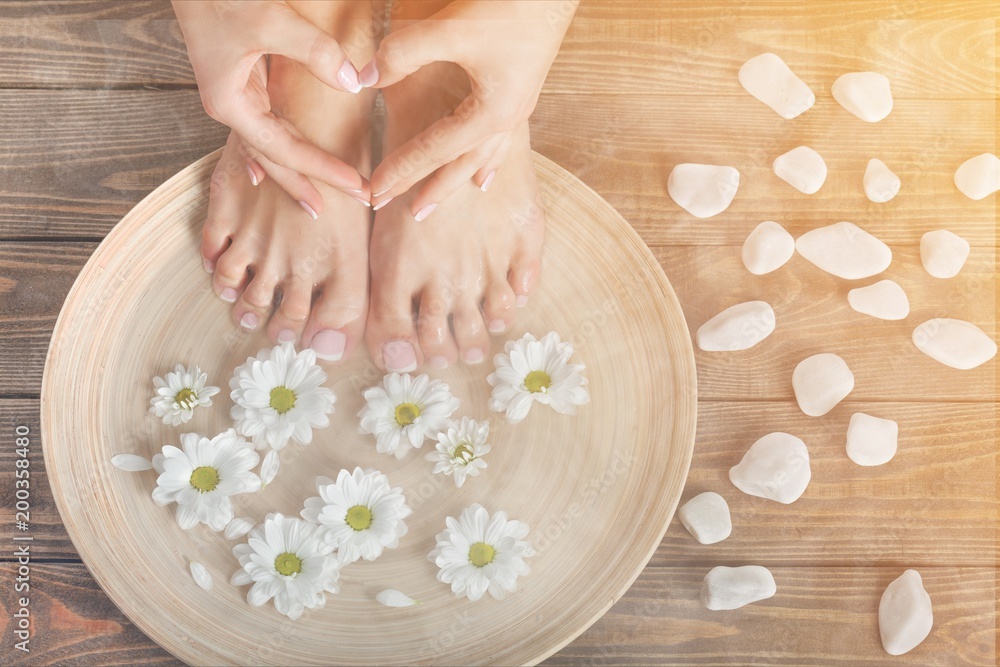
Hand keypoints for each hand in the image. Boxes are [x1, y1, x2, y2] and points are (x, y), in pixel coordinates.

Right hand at [172, 0, 368, 213]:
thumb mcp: (271, 20)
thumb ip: (315, 52)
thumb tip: (352, 82)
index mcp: (230, 104)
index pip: (285, 151)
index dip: (322, 169)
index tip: (356, 184)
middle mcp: (230, 108)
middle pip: (275, 159)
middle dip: (312, 183)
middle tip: (355, 200)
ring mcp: (235, 96)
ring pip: (271, 145)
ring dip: (299, 169)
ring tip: (323, 196)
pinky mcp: (244, 81)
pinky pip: (269, 124)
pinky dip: (283, 146)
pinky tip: (279, 169)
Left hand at [359, 0, 577, 218]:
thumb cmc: (510, 5)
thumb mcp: (451, 28)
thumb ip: (404, 53)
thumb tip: (368, 77)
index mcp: (490, 114)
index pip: (434, 150)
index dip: (402, 170)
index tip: (375, 191)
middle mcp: (507, 119)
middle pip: (461, 165)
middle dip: (432, 189)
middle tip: (408, 214)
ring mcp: (518, 106)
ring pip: (484, 157)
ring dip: (459, 179)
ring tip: (444, 199)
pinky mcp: (522, 89)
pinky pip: (502, 139)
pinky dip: (488, 159)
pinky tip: (487, 169)